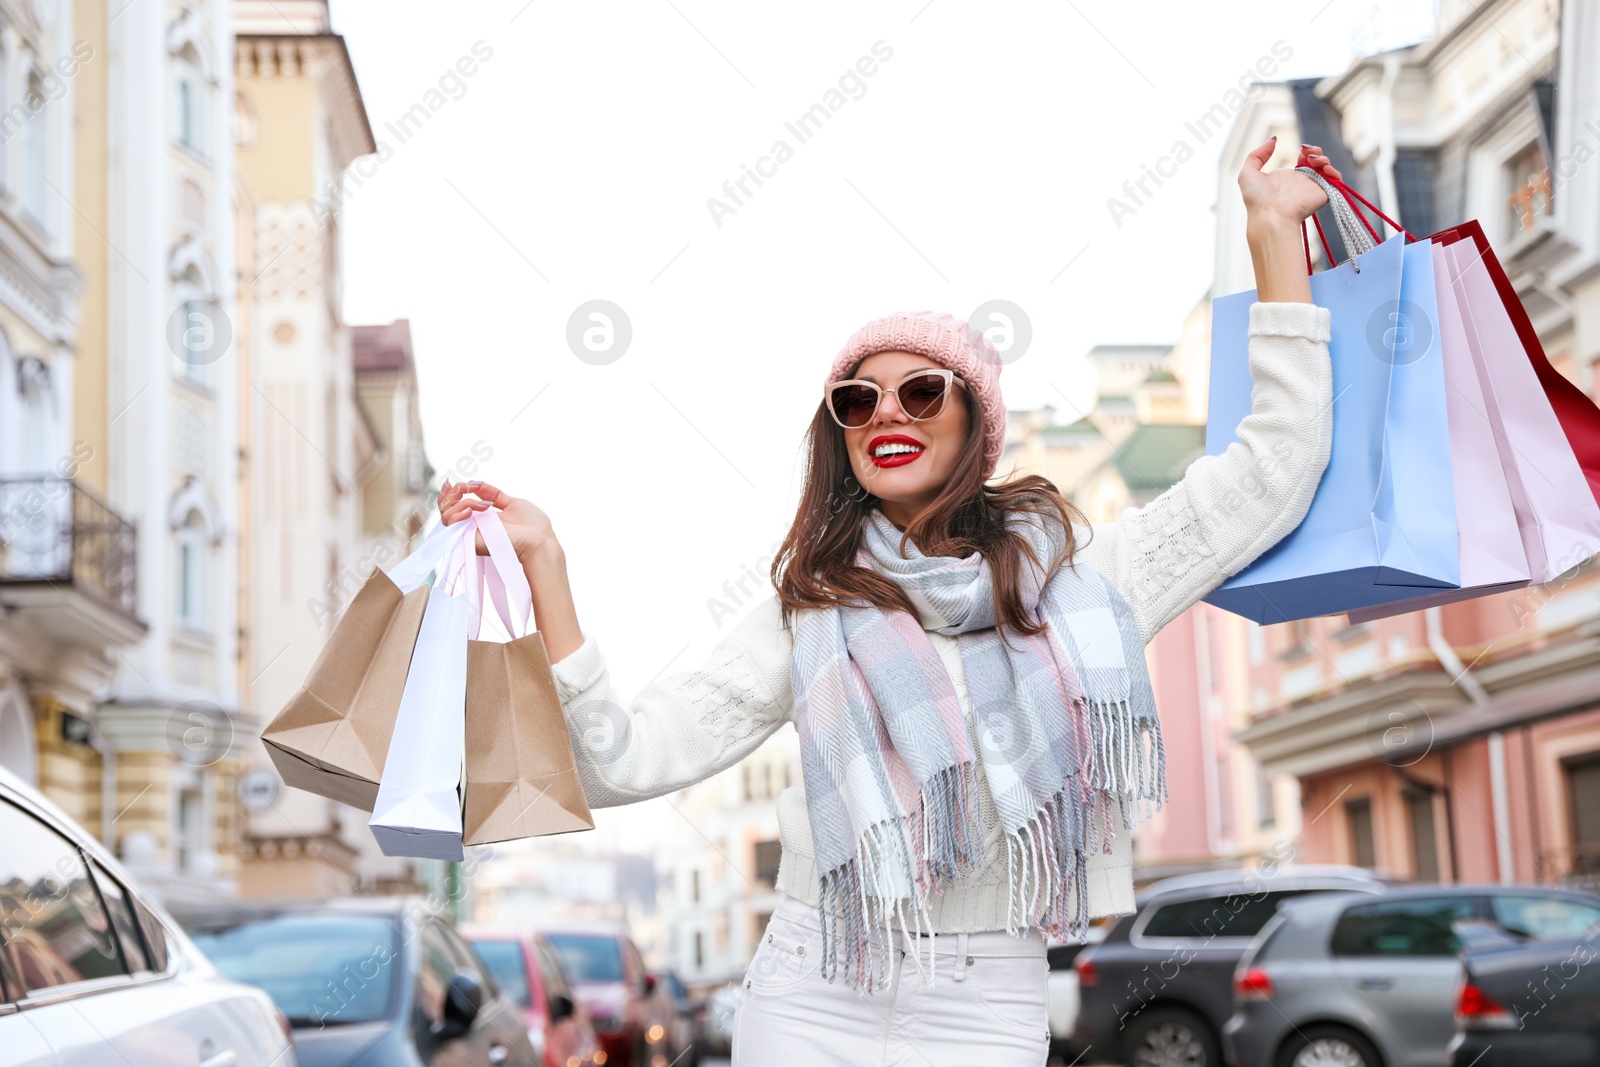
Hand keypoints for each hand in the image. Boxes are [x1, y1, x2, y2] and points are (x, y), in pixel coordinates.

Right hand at [438, 478, 557, 559]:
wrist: (540, 540)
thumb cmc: (532, 526)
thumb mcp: (511, 503)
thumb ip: (492, 494)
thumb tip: (476, 483)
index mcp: (482, 519)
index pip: (455, 506)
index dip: (449, 493)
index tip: (451, 481)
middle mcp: (473, 527)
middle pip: (445, 509)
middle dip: (451, 493)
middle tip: (465, 488)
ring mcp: (471, 534)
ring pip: (446, 516)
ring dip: (459, 502)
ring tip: (482, 506)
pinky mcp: (471, 541)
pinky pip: (451, 525)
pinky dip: (457, 513)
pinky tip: (471, 510)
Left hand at [1238, 138, 1341, 232]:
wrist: (1270, 215)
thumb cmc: (1257, 198)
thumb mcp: (1248, 173)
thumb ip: (1257, 154)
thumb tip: (1273, 139)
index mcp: (1288, 177)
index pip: (1304, 160)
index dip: (1306, 150)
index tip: (1302, 148)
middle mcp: (1302, 183)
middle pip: (1318, 161)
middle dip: (1316, 151)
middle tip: (1308, 153)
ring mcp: (1313, 188)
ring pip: (1328, 168)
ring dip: (1324, 159)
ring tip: (1313, 160)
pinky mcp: (1323, 194)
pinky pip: (1336, 181)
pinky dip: (1334, 171)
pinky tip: (1324, 168)